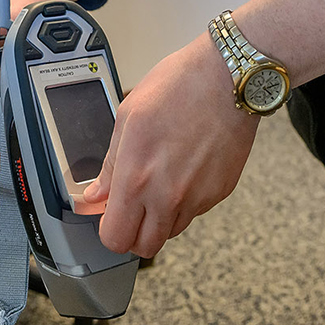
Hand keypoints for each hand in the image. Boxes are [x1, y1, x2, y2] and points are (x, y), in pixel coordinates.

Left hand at [81, 33, 259, 258]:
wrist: (228, 77)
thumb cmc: (179, 86)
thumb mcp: (128, 116)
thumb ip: (110, 164)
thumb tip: (96, 193)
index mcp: (136, 177)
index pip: (115, 237)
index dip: (109, 228)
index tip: (109, 212)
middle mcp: (167, 196)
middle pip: (144, 247)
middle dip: (134, 232)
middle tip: (132, 206)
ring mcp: (197, 198)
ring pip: (171, 232)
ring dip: (160, 218)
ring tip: (161, 180)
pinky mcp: (220, 193)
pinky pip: (195, 212)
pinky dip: (186, 201)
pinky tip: (185, 168)